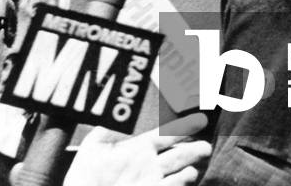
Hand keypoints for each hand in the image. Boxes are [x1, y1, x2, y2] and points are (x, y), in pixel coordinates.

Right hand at [12, 115, 211, 185]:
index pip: (169, 133)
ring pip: (180, 175)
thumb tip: (120, 111)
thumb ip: (110, 127)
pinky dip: (180, 185)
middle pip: (181, 154)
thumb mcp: (93, 145)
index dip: (187, 126)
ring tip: (195, 166)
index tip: (200, 120)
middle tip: (206, 146)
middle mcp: (149, 166)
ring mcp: (151, 184)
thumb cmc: (85, 176)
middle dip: (196, 149)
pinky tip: (184, 181)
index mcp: (138, 148)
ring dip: (190, 170)